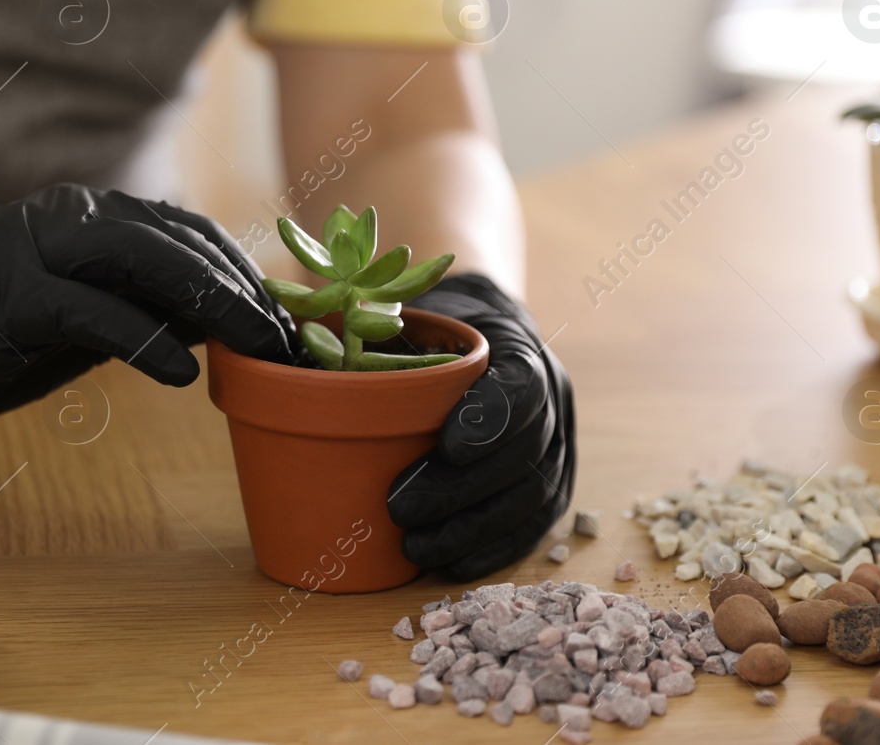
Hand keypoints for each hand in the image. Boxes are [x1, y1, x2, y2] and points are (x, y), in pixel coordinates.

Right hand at [0, 184, 294, 441]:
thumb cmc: (10, 342)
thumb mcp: (96, 317)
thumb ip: (154, 305)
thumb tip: (232, 315)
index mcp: (89, 211)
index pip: (185, 227)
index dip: (240, 268)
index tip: (283, 316)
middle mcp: (65, 213)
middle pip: (174, 238)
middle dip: (239, 288)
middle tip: (285, 339)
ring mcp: (34, 245)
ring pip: (143, 260)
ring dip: (210, 304)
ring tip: (254, 348)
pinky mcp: (11, 291)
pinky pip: (95, 311)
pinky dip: (146, 340)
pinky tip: (184, 374)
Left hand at [389, 274, 575, 579]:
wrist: (487, 337)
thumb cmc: (439, 327)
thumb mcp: (417, 314)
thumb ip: (384, 330)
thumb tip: (321, 349)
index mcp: (520, 350)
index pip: (520, 387)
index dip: (489, 422)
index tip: (447, 448)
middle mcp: (552, 398)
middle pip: (521, 451)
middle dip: (462, 488)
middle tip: (400, 509)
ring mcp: (558, 443)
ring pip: (531, 495)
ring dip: (473, 528)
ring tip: (416, 548)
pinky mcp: (552, 483)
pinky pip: (533, 524)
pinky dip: (494, 549)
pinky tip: (453, 565)